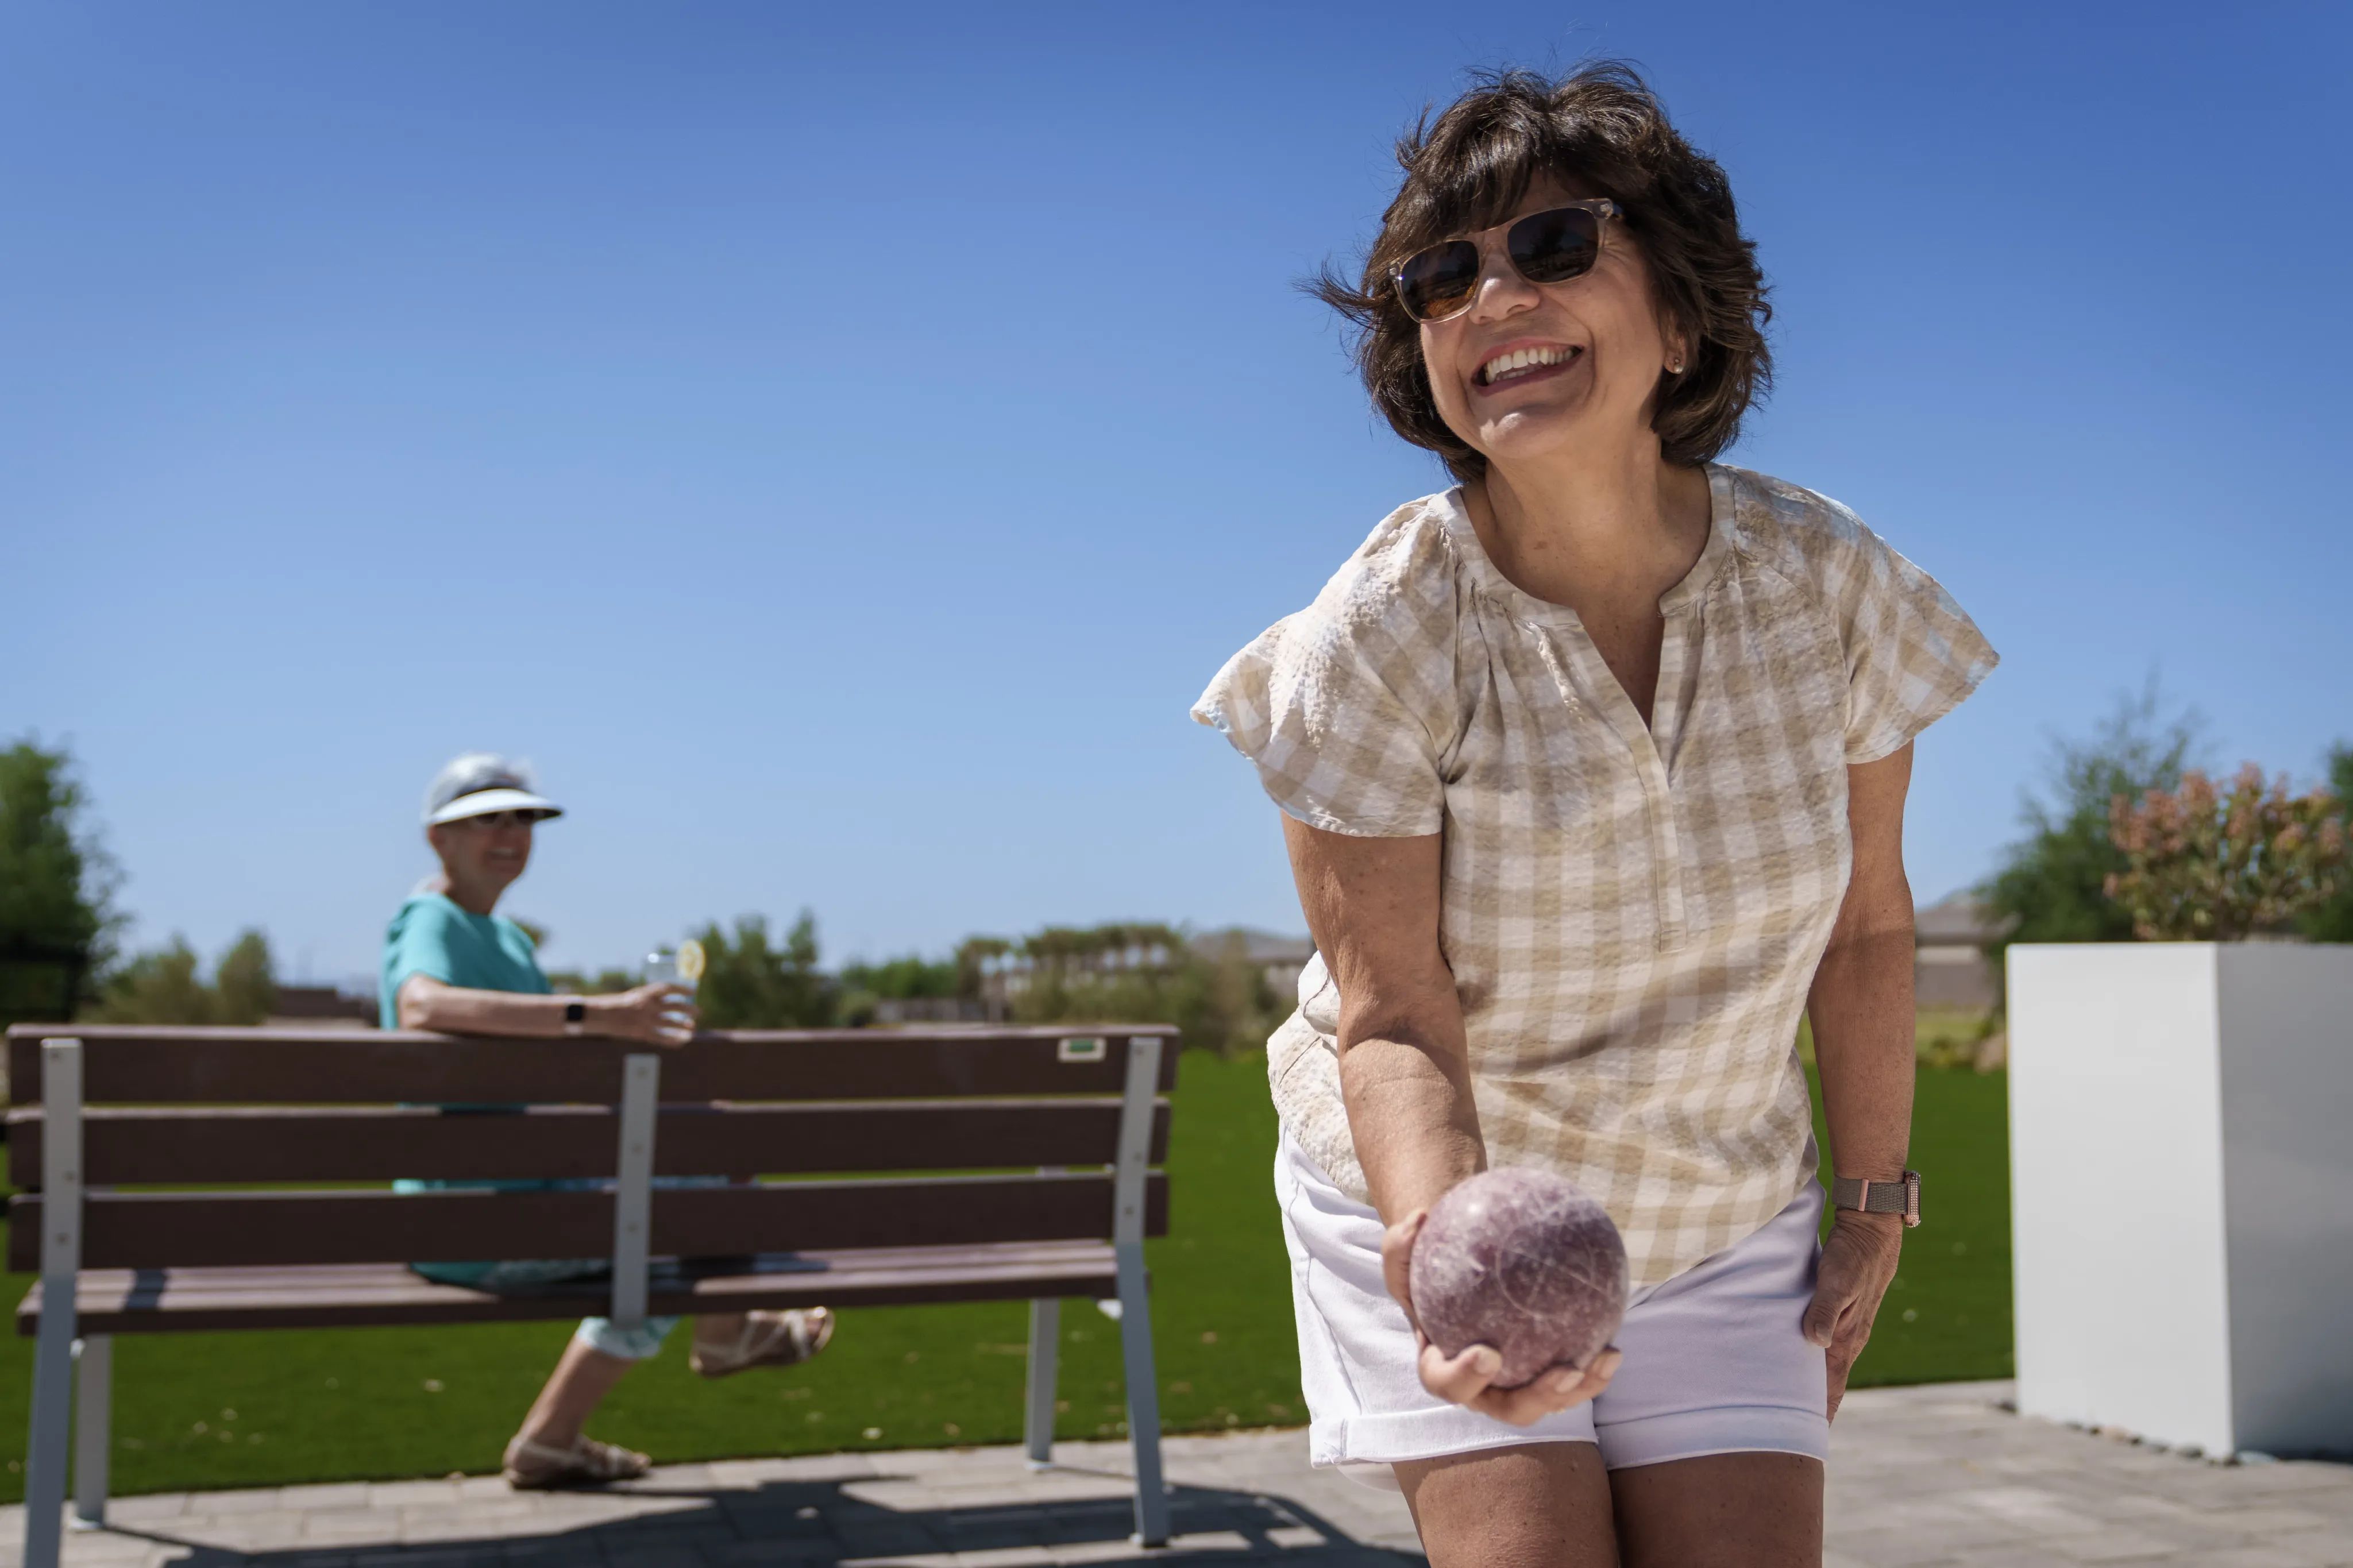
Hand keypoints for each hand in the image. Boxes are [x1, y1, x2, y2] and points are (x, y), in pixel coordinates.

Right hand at [589, 985, 697, 1047]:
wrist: (598, 1016)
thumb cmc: (614, 1005)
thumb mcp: (632, 996)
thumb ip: (648, 999)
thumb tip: (666, 1003)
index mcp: (644, 993)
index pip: (668, 988)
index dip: (682, 989)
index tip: (693, 992)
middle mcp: (647, 1006)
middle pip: (675, 1007)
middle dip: (689, 1009)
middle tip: (699, 1012)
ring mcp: (645, 1020)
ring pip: (671, 1023)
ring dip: (684, 1026)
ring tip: (693, 1028)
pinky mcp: (641, 1033)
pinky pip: (661, 1038)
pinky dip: (673, 1040)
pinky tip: (682, 1042)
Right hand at [1379, 1207, 1622, 1426]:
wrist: (1456, 1277)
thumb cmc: (1428, 1267)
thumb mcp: (1407, 1254)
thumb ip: (1401, 1243)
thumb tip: (1418, 1217)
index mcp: (1442, 1367)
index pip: (1446, 1381)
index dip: (1465, 1377)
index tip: (1488, 1352)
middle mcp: (1481, 1389)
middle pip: (1509, 1408)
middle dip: (1537, 1398)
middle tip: (1563, 1371)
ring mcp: (1515, 1388)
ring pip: (1549, 1400)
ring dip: (1579, 1388)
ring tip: (1605, 1358)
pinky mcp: (1543, 1378)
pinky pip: (1571, 1378)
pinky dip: (1593, 1368)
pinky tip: (1614, 1347)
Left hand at [1804, 1210, 1902, 1420]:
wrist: (1872, 1231)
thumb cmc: (1852, 1255)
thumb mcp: (1836, 1280)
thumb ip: (1825, 1309)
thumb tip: (1814, 1342)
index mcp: (1847, 1338)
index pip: (1832, 1385)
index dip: (1820, 1411)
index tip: (1806, 1437)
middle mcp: (1848, 1339)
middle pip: (1829, 1383)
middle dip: (1813, 1407)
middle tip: (1789, 1431)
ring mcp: (1846, 1327)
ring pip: (1827, 1366)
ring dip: (1812, 1385)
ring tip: (1790, 1406)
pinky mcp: (1841, 1313)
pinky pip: (1825, 1346)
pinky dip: (1813, 1362)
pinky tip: (1799, 1363)